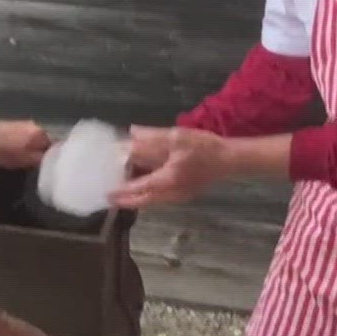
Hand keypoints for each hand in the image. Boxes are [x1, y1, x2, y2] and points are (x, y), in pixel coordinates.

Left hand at [0, 119, 50, 169]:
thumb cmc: (2, 150)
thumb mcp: (24, 160)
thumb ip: (40, 160)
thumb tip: (49, 161)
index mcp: (41, 134)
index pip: (53, 150)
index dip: (48, 161)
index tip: (42, 170)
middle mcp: (35, 126)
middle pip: (43, 145)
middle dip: (37, 155)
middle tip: (30, 167)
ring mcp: (24, 125)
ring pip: (32, 143)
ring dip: (28, 151)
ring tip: (19, 161)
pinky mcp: (12, 127)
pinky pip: (23, 140)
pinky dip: (19, 147)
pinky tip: (11, 153)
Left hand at [110, 126, 229, 208]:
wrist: (229, 159)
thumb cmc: (204, 147)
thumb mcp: (177, 137)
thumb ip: (152, 137)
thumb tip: (131, 134)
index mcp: (168, 179)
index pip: (139, 188)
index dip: (122, 190)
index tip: (106, 192)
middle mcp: (172, 193)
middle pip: (144, 201)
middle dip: (126, 200)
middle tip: (109, 199)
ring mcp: (179, 196)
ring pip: (152, 201)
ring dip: (136, 198)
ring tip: (120, 194)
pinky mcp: (184, 194)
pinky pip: (160, 198)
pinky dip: (148, 194)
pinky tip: (142, 187)